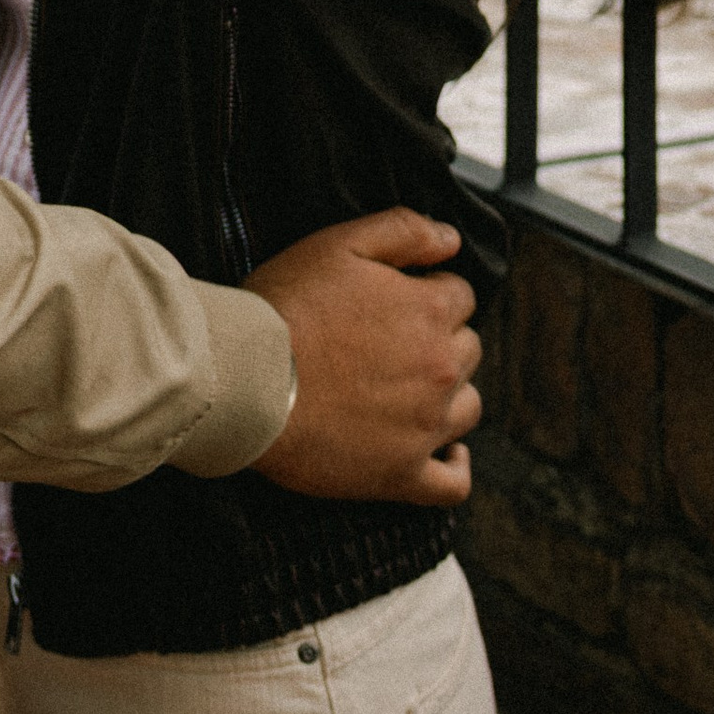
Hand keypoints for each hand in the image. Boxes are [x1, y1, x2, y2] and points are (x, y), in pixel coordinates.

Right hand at [241, 211, 479, 507]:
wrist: (246, 381)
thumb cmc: (286, 308)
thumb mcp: (339, 243)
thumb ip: (404, 229)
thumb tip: (451, 239)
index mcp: (430, 311)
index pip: (459, 295)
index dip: (426, 291)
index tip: (393, 301)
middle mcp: (440, 370)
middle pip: (467, 349)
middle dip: (438, 339)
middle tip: (389, 342)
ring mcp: (425, 428)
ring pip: (468, 407)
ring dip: (448, 394)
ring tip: (407, 389)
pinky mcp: (402, 475)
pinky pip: (453, 484)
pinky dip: (456, 468)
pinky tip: (447, 453)